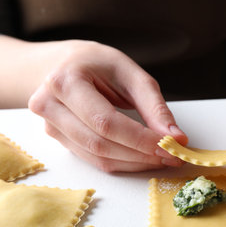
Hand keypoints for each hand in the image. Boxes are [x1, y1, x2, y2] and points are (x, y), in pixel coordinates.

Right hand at [28, 40, 187, 171]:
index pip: (106, 122)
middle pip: (100, 143)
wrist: (64, 64)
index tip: (170, 144)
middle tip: (172, 154)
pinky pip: (93, 159)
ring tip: (161, 157)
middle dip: (141, 154)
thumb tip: (175, 137)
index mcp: (65, 81)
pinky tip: (142, 157)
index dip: (140, 139)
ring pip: (97, 156)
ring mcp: (50, 125)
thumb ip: (154, 106)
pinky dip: (122, 162)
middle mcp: (49, 105)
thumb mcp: (131, 74)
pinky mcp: (58, 139)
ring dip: (134, 162)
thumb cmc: (98, 64)